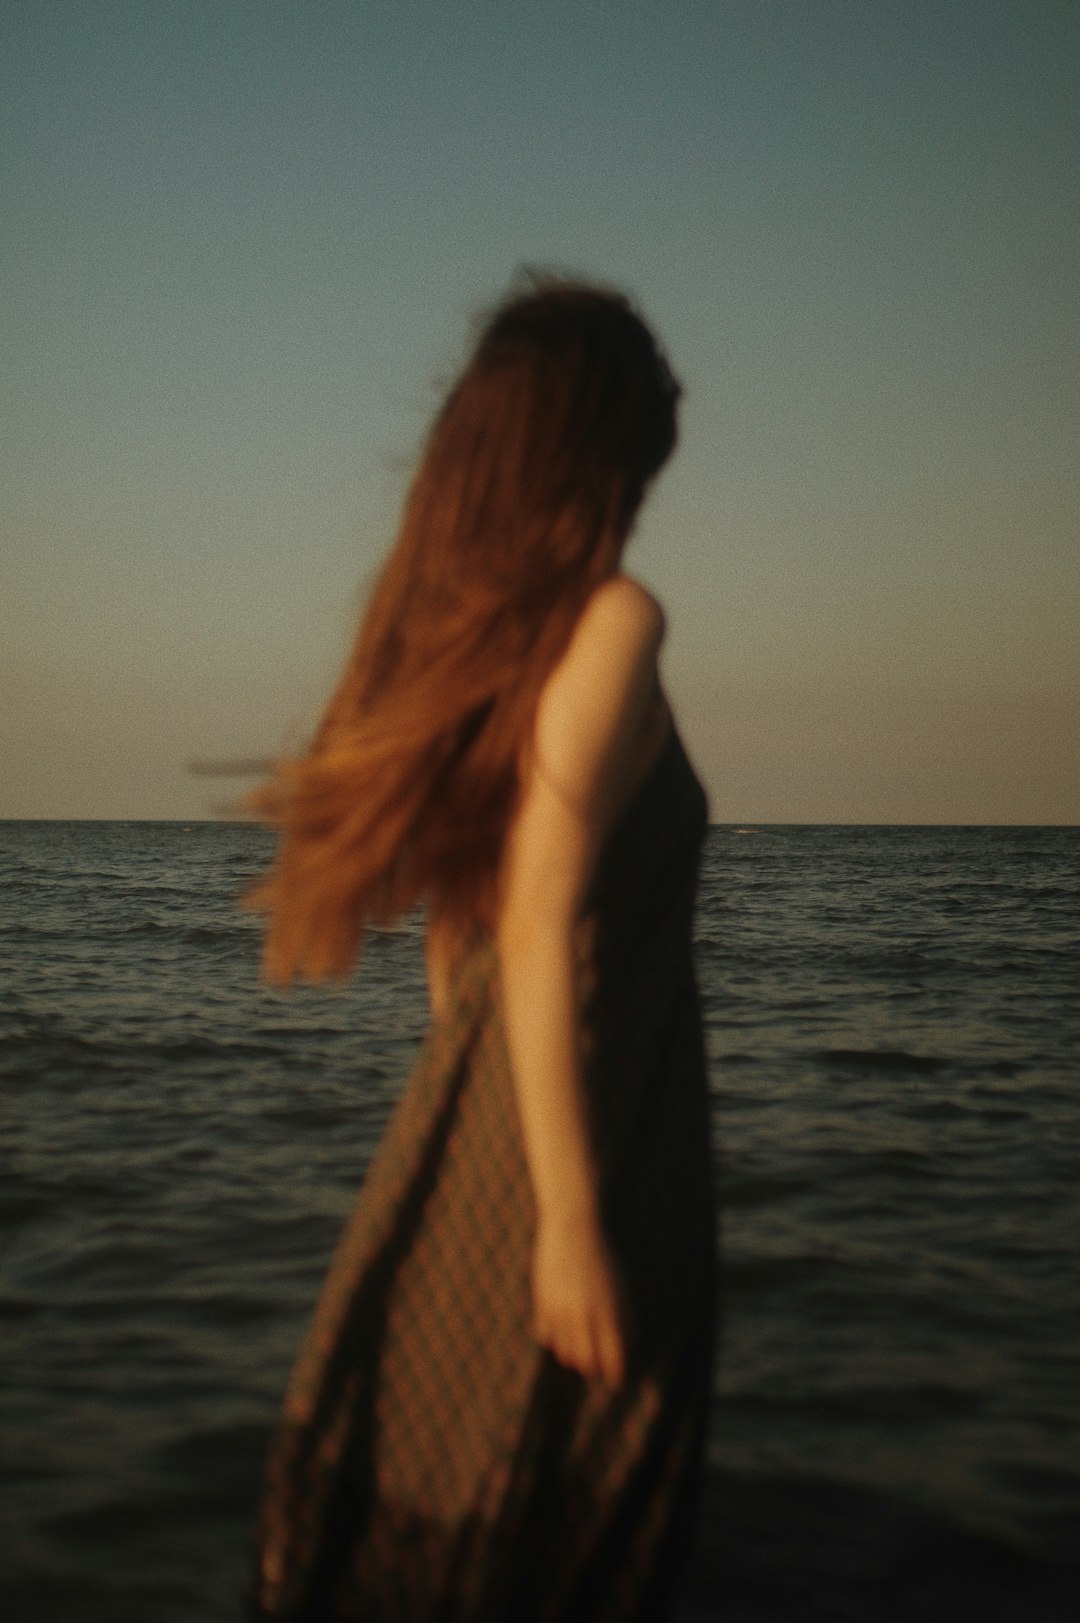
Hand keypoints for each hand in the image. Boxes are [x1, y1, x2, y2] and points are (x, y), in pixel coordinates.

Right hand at [532, 1209, 630, 1386]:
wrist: (573, 1225)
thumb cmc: (604, 1259)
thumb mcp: (621, 1291)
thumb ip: (623, 1324)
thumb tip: (624, 1356)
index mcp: (612, 1312)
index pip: (614, 1362)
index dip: (618, 1376)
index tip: (618, 1379)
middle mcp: (586, 1315)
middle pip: (587, 1364)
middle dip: (595, 1367)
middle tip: (599, 1360)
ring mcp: (562, 1310)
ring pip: (566, 1354)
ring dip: (574, 1353)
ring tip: (581, 1339)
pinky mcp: (542, 1304)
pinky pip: (547, 1337)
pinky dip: (555, 1336)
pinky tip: (562, 1323)